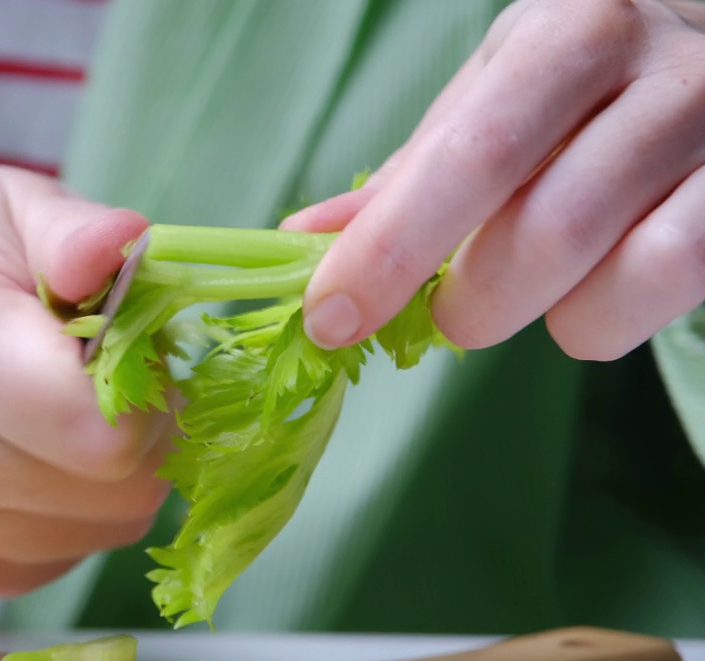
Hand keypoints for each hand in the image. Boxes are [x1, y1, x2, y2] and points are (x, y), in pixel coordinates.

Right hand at [0, 166, 170, 596]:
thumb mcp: (17, 206)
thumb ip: (76, 232)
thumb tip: (122, 244)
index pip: (96, 424)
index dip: (144, 387)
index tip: (123, 344)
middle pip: (116, 482)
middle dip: (143, 426)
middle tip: (103, 372)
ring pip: (108, 524)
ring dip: (121, 470)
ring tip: (69, 409)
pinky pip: (74, 554)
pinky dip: (85, 510)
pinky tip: (44, 457)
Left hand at [290, 0, 704, 360]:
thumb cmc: (589, 80)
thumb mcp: (496, 94)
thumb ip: (413, 170)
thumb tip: (305, 237)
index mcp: (573, 30)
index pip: (470, 155)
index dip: (390, 249)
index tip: (331, 317)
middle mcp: (665, 71)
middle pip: (546, 229)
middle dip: (473, 303)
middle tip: (452, 312)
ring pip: (630, 271)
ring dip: (555, 317)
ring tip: (537, 294)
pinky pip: (679, 286)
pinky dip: (615, 317)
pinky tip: (601, 294)